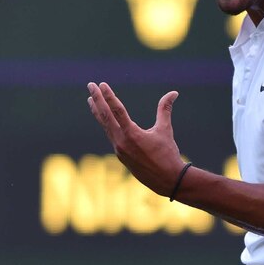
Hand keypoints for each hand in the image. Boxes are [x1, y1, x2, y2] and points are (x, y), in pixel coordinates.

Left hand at [87, 82, 185, 196]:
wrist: (166, 179)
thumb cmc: (167, 154)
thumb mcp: (165, 130)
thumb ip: (165, 110)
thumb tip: (173, 93)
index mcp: (131, 134)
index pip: (116, 110)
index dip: (108, 95)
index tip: (101, 84)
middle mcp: (121, 141)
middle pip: (105, 116)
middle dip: (97, 99)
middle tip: (90, 85)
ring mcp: (118, 149)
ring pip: (105, 126)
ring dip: (98, 111)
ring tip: (91, 100)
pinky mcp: (120, 154)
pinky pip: (110, 134)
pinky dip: (106, 124)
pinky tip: (105, 119)